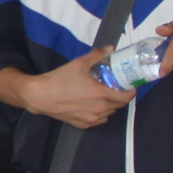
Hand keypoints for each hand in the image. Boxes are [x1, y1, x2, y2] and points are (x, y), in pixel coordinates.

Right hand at [19, 49, 135, 128]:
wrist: (40, 96)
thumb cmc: (60, 79)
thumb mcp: (79, 63)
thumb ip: (97, 55)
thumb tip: (111, 48)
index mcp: (102, 94)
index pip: (127, 97)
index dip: (131, 91)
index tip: (130, 85)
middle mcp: (100, 109)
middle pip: (120, 105)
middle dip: (121, 97)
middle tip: (116, 88)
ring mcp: (92, 118)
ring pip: (110, 113)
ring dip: (111, 105)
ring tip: (104, 97)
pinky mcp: (83, 124)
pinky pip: (99, 120)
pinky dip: (101, 114)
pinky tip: (93, 106)